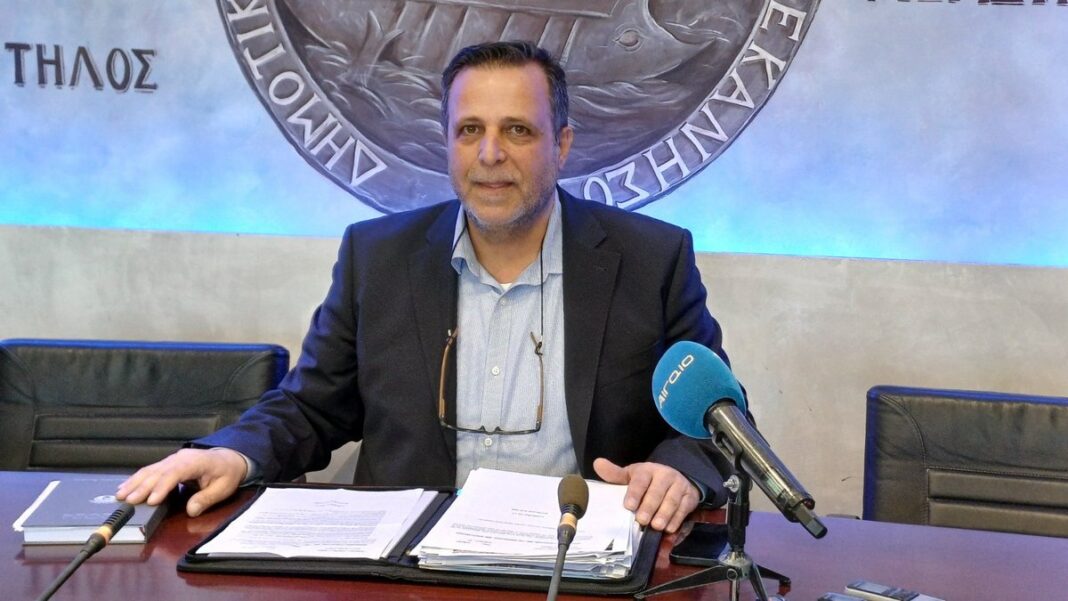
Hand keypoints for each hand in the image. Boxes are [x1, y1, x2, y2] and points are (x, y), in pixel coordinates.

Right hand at [116, 447, 247, 516]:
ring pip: (151, 469)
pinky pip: (151, 470)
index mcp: (197, 462)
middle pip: (159, 471)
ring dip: (135, 482)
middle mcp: (181, 458)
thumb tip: (192, 510)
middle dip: (143, 487)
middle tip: (129, 501)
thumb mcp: (224, 488)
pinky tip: (126, 487)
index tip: (151, 500)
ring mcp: (174, 459)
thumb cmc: (227, 473)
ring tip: (121, 495)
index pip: (176, 473)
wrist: (229, 458)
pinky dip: (137, 479)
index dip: (162, 486)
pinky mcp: (169, 463)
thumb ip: (207, 498)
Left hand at [593, 458, 699, 532]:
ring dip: (665, 514)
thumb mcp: (632, 475)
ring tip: (657, 527)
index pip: (641, 480)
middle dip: (650, 506)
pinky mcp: (690, 497)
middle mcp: (665, 476)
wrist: (675, 478)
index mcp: (648, 470)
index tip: (628, 506)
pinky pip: (684, 509)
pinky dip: (677, 520)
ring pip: (672, 501)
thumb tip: (597, 463)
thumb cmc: (648, 481)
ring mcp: (679, 486)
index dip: (635, 493)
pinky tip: (670, 529)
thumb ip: (615, 474)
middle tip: (642, 520)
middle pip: (657, 492)